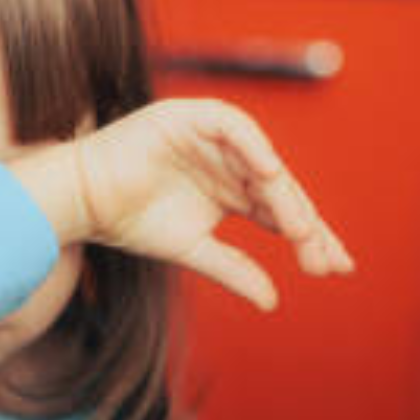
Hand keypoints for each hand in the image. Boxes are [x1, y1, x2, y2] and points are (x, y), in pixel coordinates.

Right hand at [14, 98, 352, 310]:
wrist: (83, 199)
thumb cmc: (129, 221)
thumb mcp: (192, 250)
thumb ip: (234, 269)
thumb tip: (273, 302)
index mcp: (233, 190)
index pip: (282, 212)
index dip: (311, 236)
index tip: (336, 267)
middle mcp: (231, 162)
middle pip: (281, 190)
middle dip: (305, 225)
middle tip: (324, 258)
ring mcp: (214, 137)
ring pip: (262, 163)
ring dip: (283, 195)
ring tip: (300, 230)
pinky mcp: (192, 117)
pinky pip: (233, 127)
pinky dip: (253, 147)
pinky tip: (270, 175)